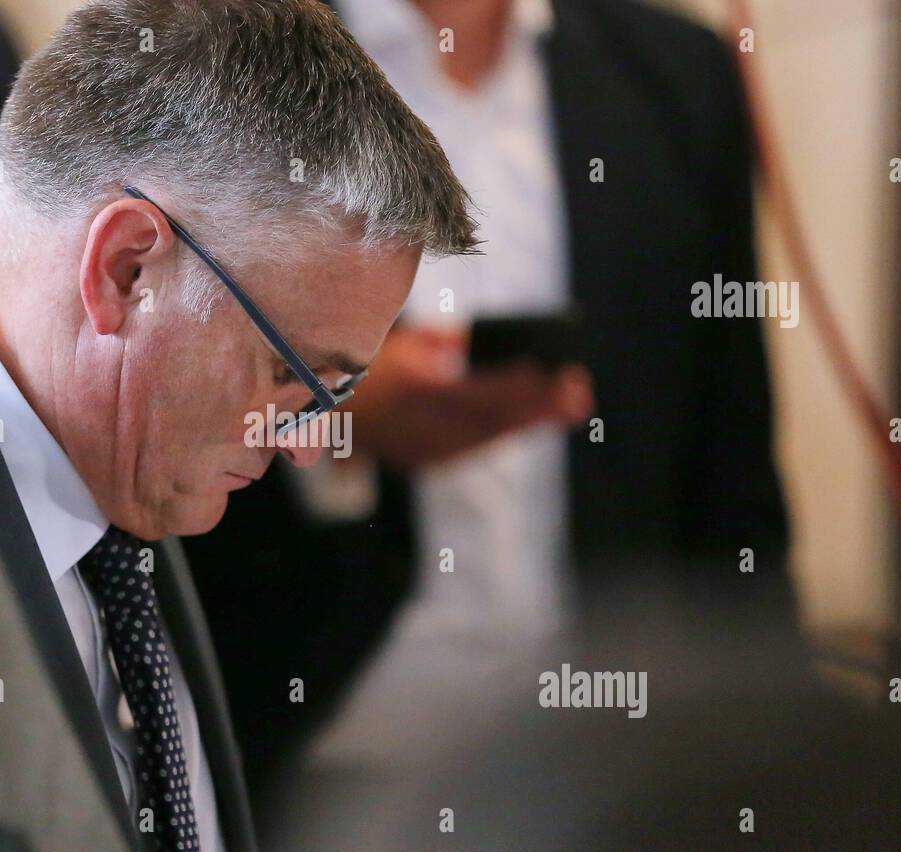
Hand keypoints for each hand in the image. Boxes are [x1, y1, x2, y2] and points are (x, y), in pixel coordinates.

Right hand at [346, 326, 593, 468]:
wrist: (324, 410)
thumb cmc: (368, 362)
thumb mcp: (402, 340)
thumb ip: (444, 342)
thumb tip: (484, 346)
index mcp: (409, 389)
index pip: (474, 390)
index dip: (515, 386)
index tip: (551, 373)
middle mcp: (417, 425)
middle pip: (489, 419)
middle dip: (536, 406)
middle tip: (576, 393)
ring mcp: (420, 449)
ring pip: (487, 437)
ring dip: (529, 421)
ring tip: (569, 405)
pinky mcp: (424, 461)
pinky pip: (474, 446)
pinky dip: (505, 430)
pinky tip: (534, 418)